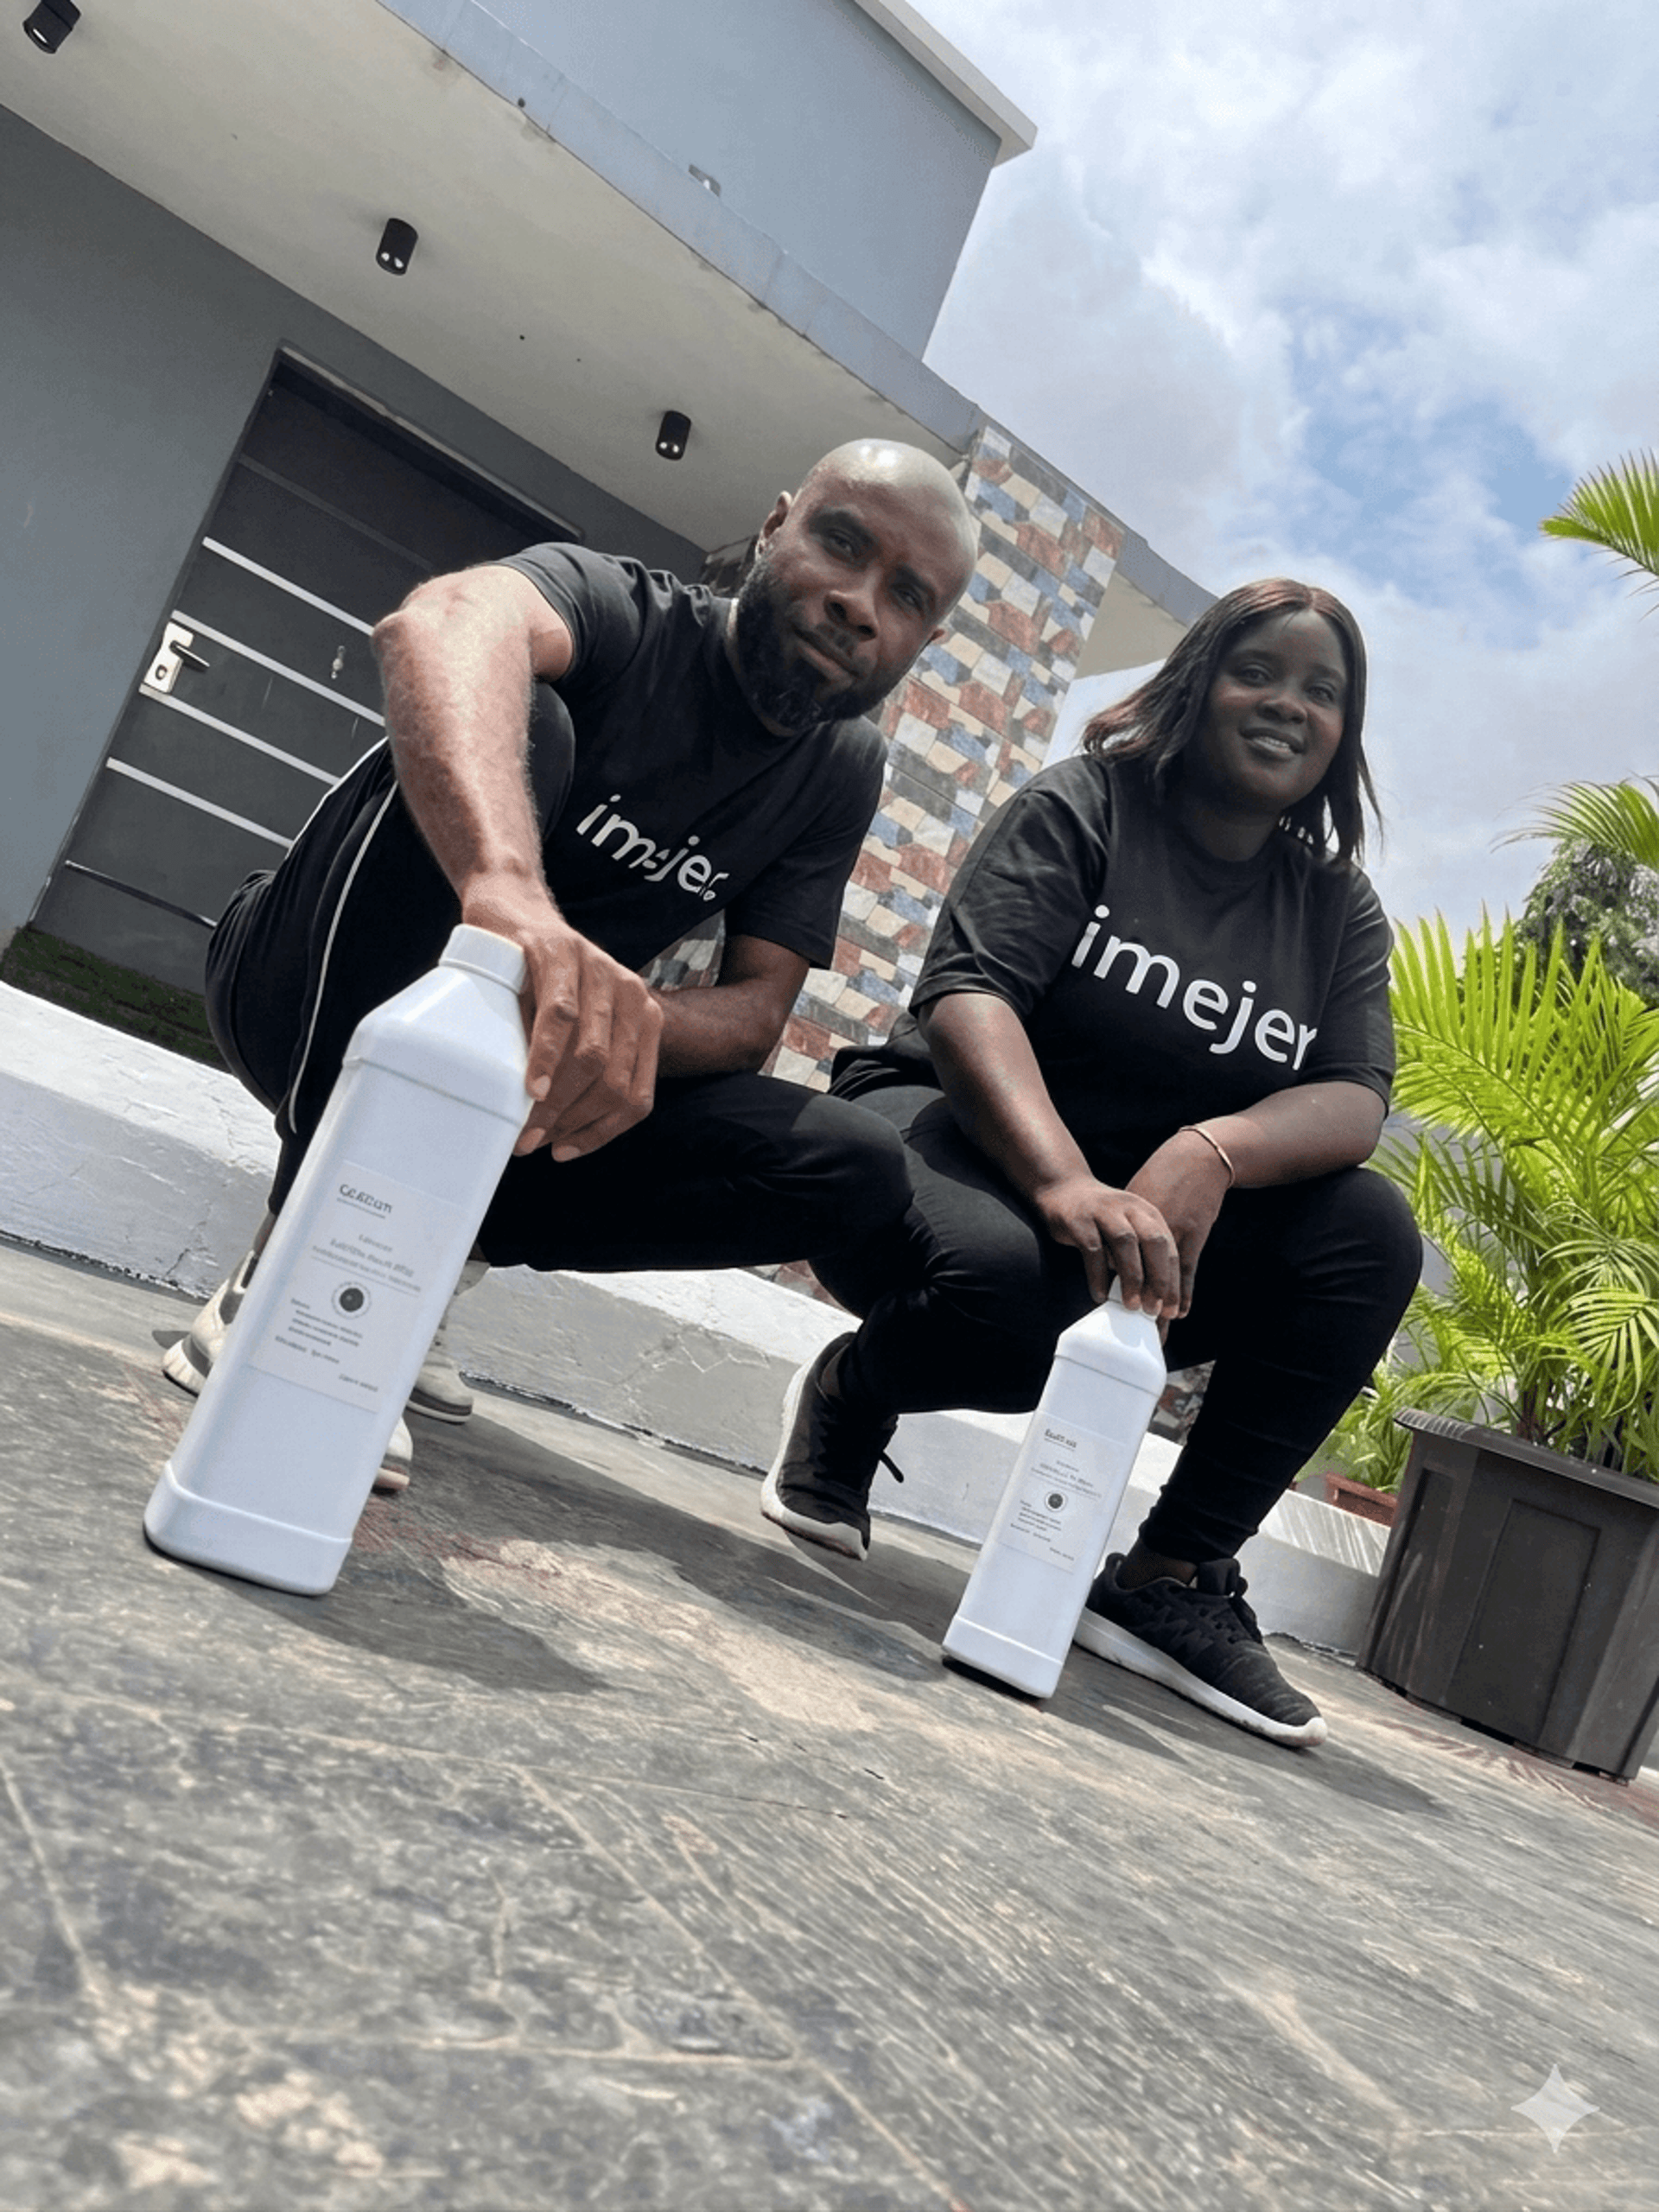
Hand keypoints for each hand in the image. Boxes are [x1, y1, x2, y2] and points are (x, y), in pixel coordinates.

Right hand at [460, 877, 661, 1158]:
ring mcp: (600, 972)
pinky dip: (547, 1058)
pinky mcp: (561, 954)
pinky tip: (533, 1085)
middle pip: (614, 1082)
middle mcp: (633, 995)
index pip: (636, 1095)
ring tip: (526, 1125)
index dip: (602, 1132)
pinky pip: (562, 1017)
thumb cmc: (539, 979)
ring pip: (592, 1056)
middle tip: (532, 1142)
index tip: (565, 1151)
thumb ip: (578, 1066)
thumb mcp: (574, 1025)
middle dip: (574, 1122)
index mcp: (643, 1019)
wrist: (513, 910)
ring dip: (558, 1100)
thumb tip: (552, 1131)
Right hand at [1030, 1171, 1182, 1317]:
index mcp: (1147, 1213)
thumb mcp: (1128, 1227)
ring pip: (1126, 1244)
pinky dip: (1098, 1275)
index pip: (1168, 1248)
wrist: (1063, 1188)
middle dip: (1158, 1278)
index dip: (1172, 1281)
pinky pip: (1093, 1250)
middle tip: (1155, 1309)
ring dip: (1132, 1277)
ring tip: (1132, 1306)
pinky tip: (1100, 1295)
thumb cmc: (1100, 1218)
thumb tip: (1155, 1299)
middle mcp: (1130, 1208)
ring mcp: (1104, 1212)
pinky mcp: (1080, 1220)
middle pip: (1154, 1242)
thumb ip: (1141, 1254)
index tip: (1171, 1311)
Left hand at [1124, 1130, 1232, 1318]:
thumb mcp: (1137, 1196)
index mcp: (1129, 1218)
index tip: (1105, 1304)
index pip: (1115, 1256)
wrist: (1196, 1157)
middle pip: (1137, 1271)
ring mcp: (1171, 1230)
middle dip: (1134, 1300)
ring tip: (1154, 1328)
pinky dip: (1183, 1291)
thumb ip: (1126, 1223)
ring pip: (1163, 1275)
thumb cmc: (1165, 1176)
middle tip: (1129, 1326)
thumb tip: (1116, 1252)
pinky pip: (1186, 1268)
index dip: (1110, 1281)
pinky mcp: (1194, 1232)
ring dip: (1159, 1303)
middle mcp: (1146, 1227)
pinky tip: (1180, 1311)